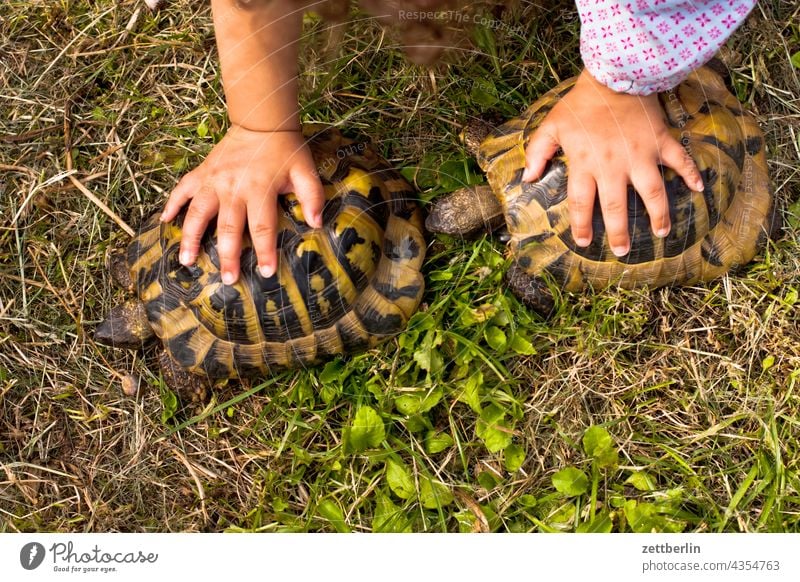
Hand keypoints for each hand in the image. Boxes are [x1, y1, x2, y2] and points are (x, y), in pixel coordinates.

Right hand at [160, 126, 323, 282]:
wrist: (261, 121)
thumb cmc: (286, 150)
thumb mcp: (305, 171)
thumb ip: (312, 196)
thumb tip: (317, 223)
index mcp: (259, 189)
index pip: (262, 226)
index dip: (265, 251)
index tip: (266, 273)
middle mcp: (232, 188)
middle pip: (228, 227)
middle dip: (228, 255)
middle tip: (227, 279)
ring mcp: (213, 180)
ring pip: (197, 212)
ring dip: (190, 237)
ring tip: (186, 260)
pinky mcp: (202, 172)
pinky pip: (182, 189)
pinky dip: (171, 204)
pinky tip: (164, 222)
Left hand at [523, 69, 703, 256]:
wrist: (614, 74)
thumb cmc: (579, 104)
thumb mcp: (551, 126)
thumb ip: (537, 153)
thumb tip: (527, 179)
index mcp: (585, 164)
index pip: (582, 203)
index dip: (581, 225)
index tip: (583, 242)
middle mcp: (614, 164)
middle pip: (617, 206)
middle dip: (619, 232)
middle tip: (621, 251)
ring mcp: (640, 154)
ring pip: (652, 192)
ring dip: (658, 214)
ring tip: (661, 233)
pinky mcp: (660, 140)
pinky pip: (680, 160)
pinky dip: (691, 173)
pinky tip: (699, 188)